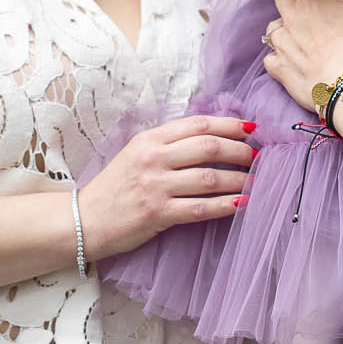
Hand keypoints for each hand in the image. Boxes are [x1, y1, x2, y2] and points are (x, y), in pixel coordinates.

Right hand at [77, 115, 256, 259]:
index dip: (229, 124)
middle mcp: (153, 158)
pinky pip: (201, 208)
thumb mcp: (136, 153)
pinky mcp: (158, 213)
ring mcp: (156, 186)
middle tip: (257, 157)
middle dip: (240, 150)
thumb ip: (167, 143)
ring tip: (255, 181)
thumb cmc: (115, 187)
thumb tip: (210, 137)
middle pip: (209, 147)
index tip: (251, 128)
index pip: (198, 124)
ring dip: (239, 179)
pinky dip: (226, 205)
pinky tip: (242, 203)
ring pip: (210, 178)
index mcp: (149, 139)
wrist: (85, 219)